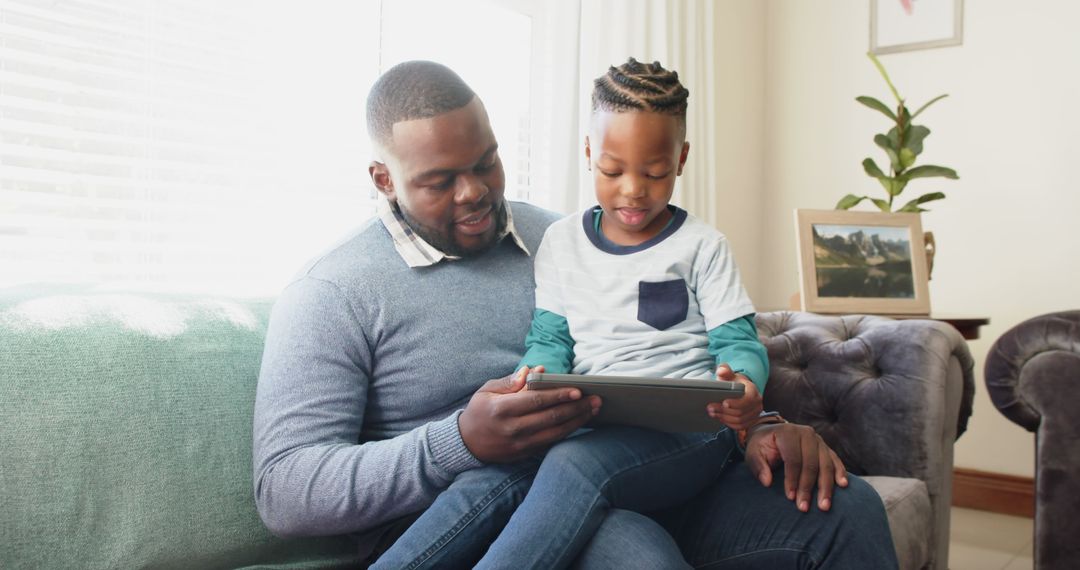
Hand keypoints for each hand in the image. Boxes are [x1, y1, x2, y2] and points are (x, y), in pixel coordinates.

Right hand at [458, 366, 600, 462]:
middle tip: (596, 399)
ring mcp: (520, 444)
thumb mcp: (487, 390)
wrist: (467, 443)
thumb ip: (511, 381)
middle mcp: (512, 429)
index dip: (558, 396)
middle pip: (550, 418)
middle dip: (576, 408)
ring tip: (593, 410)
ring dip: (577, 421)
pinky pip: (551, 442)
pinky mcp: (525, 454)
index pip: (536, 401)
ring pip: (555, 433)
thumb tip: (535, 371)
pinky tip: (579, 422)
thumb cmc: (480, 411)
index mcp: (501, 409)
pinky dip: (567, 432)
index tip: (577, 390)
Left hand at [706, 364, 761, 429]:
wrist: (740, 389)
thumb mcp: (729, 374)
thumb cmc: (734, 382)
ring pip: (740, 421)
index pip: (747, 399)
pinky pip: (740, 427)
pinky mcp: (751, 421)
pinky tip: (720, 418)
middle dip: (724, 411)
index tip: (724, 402)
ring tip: (713, 413)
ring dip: (725, 418)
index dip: (736, 403)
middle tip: (710, 408)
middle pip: (741, 412)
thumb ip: (725, 370)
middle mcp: (757, 403)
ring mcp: (755, 413)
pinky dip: (729, 424)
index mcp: (753, 391)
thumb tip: (721, 370)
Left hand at [744, 422, 847, 512]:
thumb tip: (767, 482)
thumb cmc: (761, 446)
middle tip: (805, 507)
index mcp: (787, 432)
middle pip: (811, 463)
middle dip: (808, 487)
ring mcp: (818, 440)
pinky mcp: (825, 447)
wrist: (771, 434)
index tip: (791, 498)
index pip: (793, 459)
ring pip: (826, 464)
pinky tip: (842, 485)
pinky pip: (835, 460)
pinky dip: (840, 472)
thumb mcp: (753, 453)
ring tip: (824, 505)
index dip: (792, 479)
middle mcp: (806, 433)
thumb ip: (758, 466)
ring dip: (826, 486)